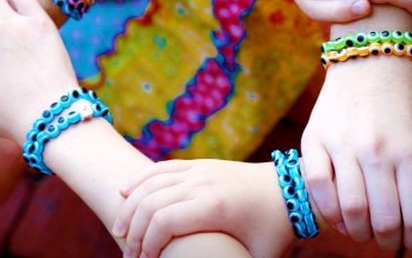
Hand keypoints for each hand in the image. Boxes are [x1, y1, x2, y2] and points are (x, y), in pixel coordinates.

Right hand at [113, 159, 292, 257]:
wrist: (292, 189)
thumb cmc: (275, 228)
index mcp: (214, 206)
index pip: (163, 222)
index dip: (146, 245)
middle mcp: (202, 182)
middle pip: (151, 203)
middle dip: (133, 231)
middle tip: (129, 254)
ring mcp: (200, 169)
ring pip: (152, 182)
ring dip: (130, 206)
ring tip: (119, 229)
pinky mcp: (201, 164)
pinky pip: (162, 167)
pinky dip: (141, 179)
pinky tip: (126, 191)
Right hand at [301, 57, 411, 249]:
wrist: (368, 56)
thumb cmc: (402, 95)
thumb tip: (406, 210)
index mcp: (408, 149)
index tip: (410, 242)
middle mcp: (374, 149)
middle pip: (380, 219)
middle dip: (385, 240)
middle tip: (384, 239)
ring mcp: (340, 143)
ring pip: (347, 208)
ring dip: (355, 230)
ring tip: (359, 230)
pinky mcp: (314, 137)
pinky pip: (316, 184)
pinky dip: (327, 208)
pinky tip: (336, 213)